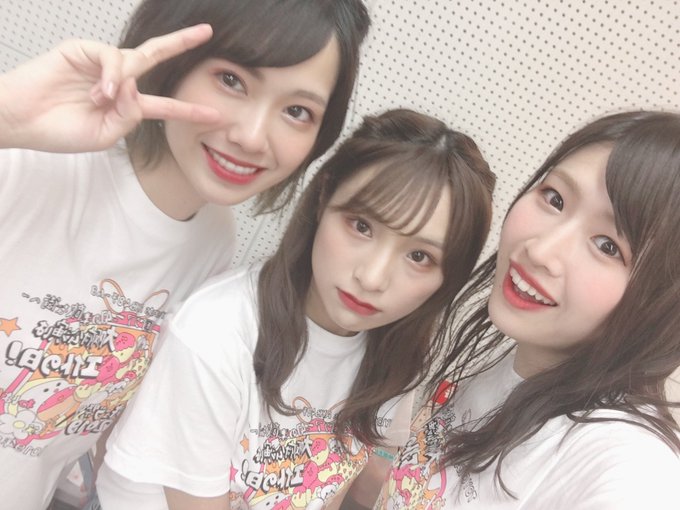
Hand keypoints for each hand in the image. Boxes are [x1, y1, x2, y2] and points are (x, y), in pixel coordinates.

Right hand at [0, 24, 219, 151]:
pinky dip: (110, 74)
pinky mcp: (83, 50)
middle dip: (181, 42)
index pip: (164, 105)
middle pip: (156, 57)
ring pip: (133, 61)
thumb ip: (129, 116)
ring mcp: (100, 63)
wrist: (23, 120)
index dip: (188, 109)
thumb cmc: (61, 131)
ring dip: (120, 84)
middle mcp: (118, 81)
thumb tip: (136, 85)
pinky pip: (112, 57)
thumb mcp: (105, 135)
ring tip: (98, 100)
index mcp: (126, 105)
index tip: (214, 114)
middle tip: (206, 31)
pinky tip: (99, 91)